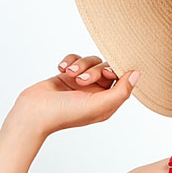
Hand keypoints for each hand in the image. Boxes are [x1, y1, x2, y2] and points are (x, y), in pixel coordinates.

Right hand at [12, 54, 140, 137]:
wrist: (34, 113)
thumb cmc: (66, 114)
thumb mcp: (99, 105)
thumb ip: (121, 91)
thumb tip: (137, 74)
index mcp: (106, 103)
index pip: (122, 79)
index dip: (116, 71)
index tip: (107, 72)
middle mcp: (95, 93)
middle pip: (106, 67)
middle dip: (94, 69)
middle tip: (81, 79)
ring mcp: (80, 84)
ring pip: (90, 61)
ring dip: (80, 64)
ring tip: (69, 73)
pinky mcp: (67, 76)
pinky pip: (75, 58)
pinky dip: (69, 60)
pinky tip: (61, 68)